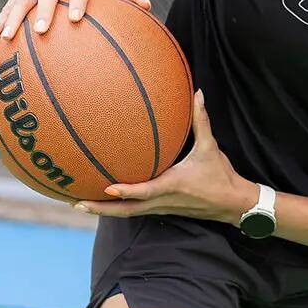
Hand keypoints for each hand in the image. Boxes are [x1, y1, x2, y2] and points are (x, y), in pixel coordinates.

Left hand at [73, 90, 258, 225]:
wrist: (232, 204)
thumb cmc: (220, 175)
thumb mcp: (211, 147)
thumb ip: (201, 121)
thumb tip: (198, 94)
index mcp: (172, 185)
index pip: (145, 191)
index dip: (127, 191)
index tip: (106, 188)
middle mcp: (163, 200)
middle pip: (126, 210)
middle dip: (100, 208)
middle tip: (75, 202)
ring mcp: (161, 208)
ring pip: (127, 213)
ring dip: (104, 211)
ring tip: (80, 203)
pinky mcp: (163, 209)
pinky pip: (135, 210)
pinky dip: (118, 207)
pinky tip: (106, 200)